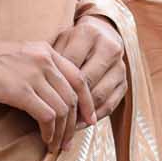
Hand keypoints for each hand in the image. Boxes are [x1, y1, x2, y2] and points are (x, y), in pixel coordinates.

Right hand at [0, 34, 95, 152]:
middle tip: (70, 141)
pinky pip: (47, 116)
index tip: (89, 120)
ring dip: (62, 133)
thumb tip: (53, 96)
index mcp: (47, 51)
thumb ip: (40, 69)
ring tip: (57, 146)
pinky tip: (45, 140)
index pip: (79, 78)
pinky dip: (50, 132)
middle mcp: (45, 61)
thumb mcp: (20, 56)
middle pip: (72, 97)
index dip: (87, 102)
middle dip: (75, 124)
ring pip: (63, 109)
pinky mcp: (22, 91)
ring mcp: (34, 76)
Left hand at [49, 11, 126, 151]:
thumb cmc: (72, 42)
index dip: (55, 84)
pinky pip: (110, 105)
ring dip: (80, 114)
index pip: (69, 64)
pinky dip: (92, 117)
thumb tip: (37, 86)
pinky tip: (78, 125)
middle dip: (67, 102)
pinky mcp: (124, 83)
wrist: (102, 36)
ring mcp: (120, 67)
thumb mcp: (60, 43)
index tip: (40, 101)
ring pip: (99, 95)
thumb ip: (52, 60)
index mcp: (89, 34)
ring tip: (62, 126)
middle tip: (50, 119)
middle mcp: (109, 48)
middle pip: (86, 81)